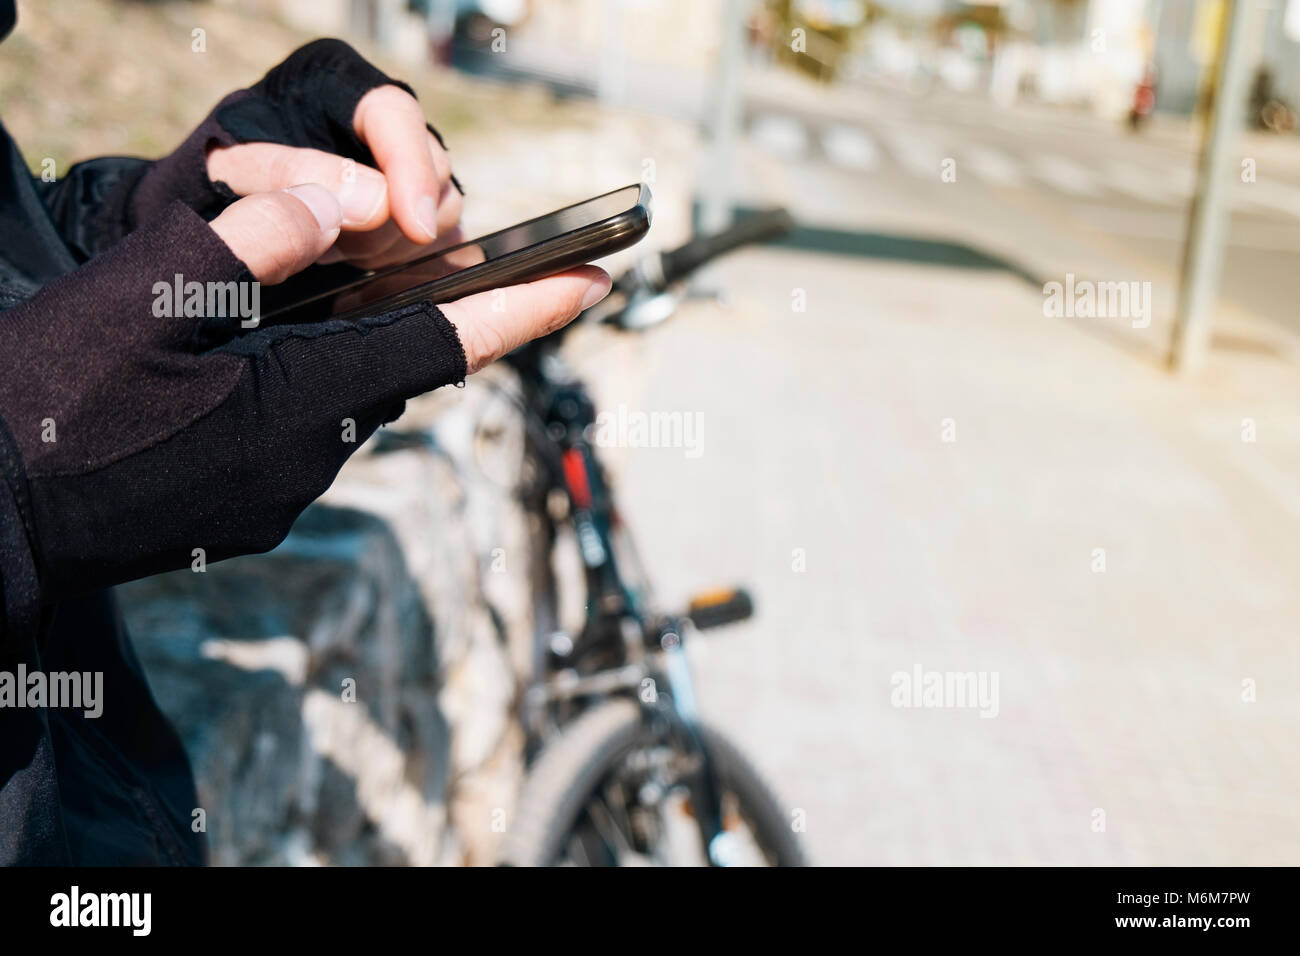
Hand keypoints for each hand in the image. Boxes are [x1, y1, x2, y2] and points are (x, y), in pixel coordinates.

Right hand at [0, 194, 609, 599]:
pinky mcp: (250, 509)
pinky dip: (298, 381)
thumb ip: (245, 246)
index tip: (594, 277)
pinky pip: (301, 427)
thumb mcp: (139, 298)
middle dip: (416, 310)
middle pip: (393, 362)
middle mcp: (310, 458)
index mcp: (299, 402)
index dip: (527, 306)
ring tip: (303, 301)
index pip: (444, 342)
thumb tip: (334, 216)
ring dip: (342, 344)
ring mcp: (280, 494)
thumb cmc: (46, 407)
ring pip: (344, 393)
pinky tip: (243, 359)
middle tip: (427, 258)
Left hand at [206, 84, 462, 270]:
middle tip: (330, 245)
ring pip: (445, 210)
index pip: (395, 115)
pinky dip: (408, 264)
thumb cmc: (219, 178)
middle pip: (431, 169)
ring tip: (337, 252)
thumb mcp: (234, 169)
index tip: (415, 225)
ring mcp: (411, 167)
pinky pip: (446, 241)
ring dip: (393, 246)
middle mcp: (384, 122)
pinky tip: (364, 267)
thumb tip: (377, 203)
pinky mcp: (422, 208)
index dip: (411, 170)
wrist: (218, 208)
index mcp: (337, 86)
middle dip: (387, 223)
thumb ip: (292, 176)